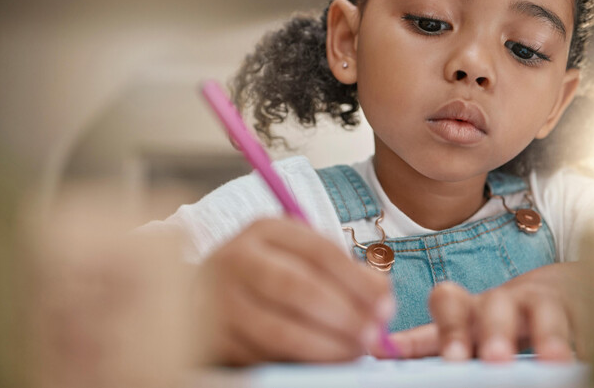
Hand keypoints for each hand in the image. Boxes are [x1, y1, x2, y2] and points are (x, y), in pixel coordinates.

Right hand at [200, 217, 393, 364]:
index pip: (319, 251)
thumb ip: (344, 271)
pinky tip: (323, 363)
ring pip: (278, 329)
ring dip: (325, 346)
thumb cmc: (272, 274)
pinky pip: (262, 356)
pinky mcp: (213, 338)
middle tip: (373, 334)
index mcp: (265, 230)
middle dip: (343, 315)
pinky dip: (299, 363)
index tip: (386, 304)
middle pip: (297, 287)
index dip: (358, 281)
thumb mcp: (303, 257)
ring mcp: (217, 299)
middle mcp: (236, 258)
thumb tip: (382, 299)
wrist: (207, 295)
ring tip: (355, 352)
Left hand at [380, 263, 581, 362]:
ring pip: (545, 313)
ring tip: (553, 360)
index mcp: (471, 308)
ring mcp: (548, 306)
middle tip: (494, 358)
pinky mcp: (586, 313)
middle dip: (495, 332)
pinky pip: (589, 323)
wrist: (566, 289)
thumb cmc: (503, 318)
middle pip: (497, 307)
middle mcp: (508, 302)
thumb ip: (425, 343)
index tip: (452, 360)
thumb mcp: (464, 329)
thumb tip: (374, 349)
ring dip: (548, 335)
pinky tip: (593, 354)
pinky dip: (591, 339)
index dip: (449, 327)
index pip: (450, 303)